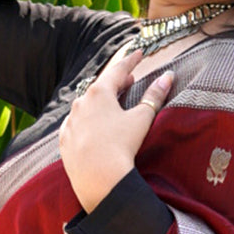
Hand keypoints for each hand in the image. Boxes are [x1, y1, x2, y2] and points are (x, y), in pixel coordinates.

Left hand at [59, 44, 172, 212]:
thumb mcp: (141, 119)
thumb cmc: (121, 146)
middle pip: (101, 87)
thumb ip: (154, 96)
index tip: (138, 53)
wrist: (98, 179)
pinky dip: (86, 120)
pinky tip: (91, 126)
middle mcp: (80, 103)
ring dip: (99, 102)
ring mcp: (70, 122)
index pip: (117, 70)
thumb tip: (168, 76)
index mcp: (99, 93)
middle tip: (128, 79)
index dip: (130, 61)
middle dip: (115, 82)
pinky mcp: (64, 140)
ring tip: (111, 104)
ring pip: (86, 105)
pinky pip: (76, 124)